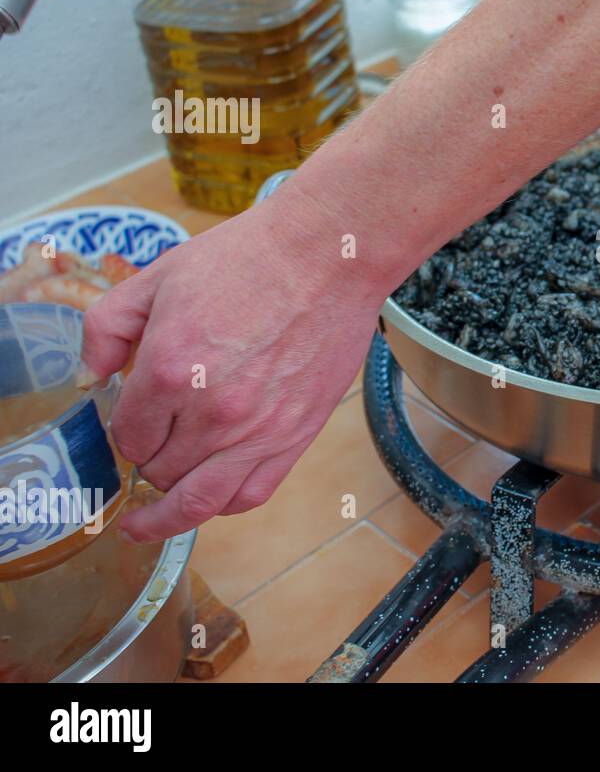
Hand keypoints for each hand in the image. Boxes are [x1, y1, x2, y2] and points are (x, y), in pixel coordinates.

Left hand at [81, 187, 387, 542]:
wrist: (328, 258)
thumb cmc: (250, 259)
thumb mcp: (160, 276)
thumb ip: (109, 325)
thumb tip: (94, 374)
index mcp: (168, 370)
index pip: (128, 435)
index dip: (124, 432)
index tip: (132, 422)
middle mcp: (211, 412)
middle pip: (160, 470)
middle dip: (148, 462)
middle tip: (153, 447)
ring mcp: (257, 430)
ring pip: (199, 501)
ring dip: (171, 511)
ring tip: (154, 519)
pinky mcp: (297, 435)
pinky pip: (251, 494)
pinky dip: (224, 505)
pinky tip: (211, 500)